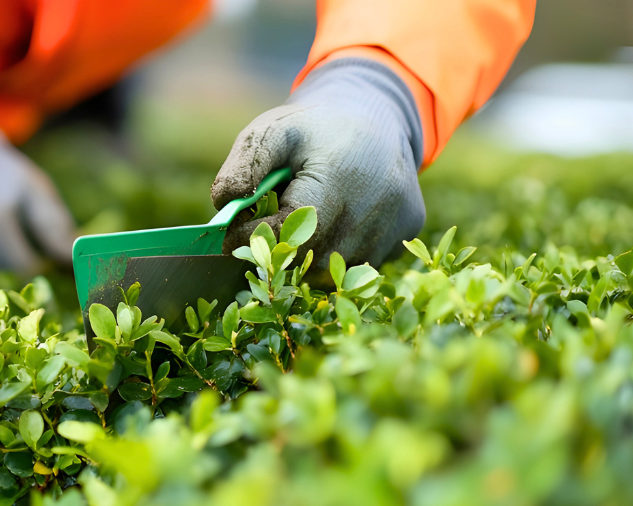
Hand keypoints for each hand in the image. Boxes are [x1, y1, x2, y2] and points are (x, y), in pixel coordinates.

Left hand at [212, 58, 425, 268]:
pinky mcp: (408, 228)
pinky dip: (339, 249)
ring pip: (336, 267)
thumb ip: (244, 166)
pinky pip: (361, 259)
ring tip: (303, 219)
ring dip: (310, 253)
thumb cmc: (315, 127)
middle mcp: (374, 206)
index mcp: (338, 178)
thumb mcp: (271, 132)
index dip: (255, 238)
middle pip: (311, 258)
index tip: (232, 235)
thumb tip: (224, 204)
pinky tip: (336, 219)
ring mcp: (395, 221)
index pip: (289, 232)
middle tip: (264, 230)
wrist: (376, 111)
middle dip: (281, 249)